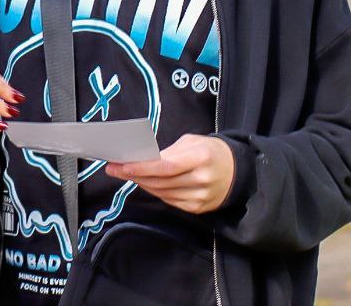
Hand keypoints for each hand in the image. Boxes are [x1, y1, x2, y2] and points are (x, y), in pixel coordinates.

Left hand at [104, 134, 234, 213]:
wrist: (237, 172)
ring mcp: (200, 197)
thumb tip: (140, 159)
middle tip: (113, 168)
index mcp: (200, 158)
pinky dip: (154, 191)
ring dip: (141, 183)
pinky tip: (144, 182)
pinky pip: (168, 200)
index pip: (165, 166)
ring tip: (124, 173)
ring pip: (161, 192)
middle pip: (160, 181)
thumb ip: (168, 152)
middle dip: (133, 174)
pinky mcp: (197, 208)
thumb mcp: (191, 142)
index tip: (121, 165)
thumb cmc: (210, 151)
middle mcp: (201, 179)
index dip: (142, 167)